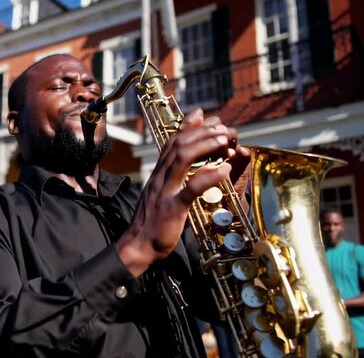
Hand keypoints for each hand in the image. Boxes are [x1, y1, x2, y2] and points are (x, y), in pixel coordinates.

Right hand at [117, 109, 248, 276]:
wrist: (138, 246)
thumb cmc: (154, 222)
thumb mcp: (164, 193)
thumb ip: (176, 177)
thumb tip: (192, 162)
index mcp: (158, 173)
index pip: (172, 141)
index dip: (190, 126)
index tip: (207, 116)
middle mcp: (160, 177)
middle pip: (179, 144)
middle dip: (202, 131)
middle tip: (223, 127)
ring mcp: (165, 191)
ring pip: (182, 158)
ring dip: (206, 145)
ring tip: (226, 140)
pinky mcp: (172, 208)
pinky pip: (191, 188)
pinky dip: (210, 176)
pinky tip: (225, 170)